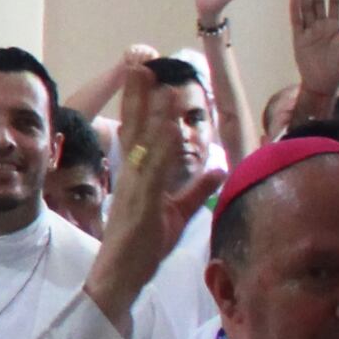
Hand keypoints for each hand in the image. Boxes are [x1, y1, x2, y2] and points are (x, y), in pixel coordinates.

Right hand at [78, 50, 224, 324]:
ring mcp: (134, 188)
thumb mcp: (179, 213)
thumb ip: (197, 188)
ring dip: (154, 112)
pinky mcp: (142, 204)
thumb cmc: (143, 247)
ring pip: (145, 143)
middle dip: (138, 94)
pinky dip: (164, 148)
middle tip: (141, 62)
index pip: (139, 132)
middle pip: (134, 127)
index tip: (145, 74)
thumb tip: (218, 165)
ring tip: (160, 83)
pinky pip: (154, 171)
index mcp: (137, 176)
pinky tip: (172, 129)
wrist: (120, 276)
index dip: (142, 102)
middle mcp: (131, 176)